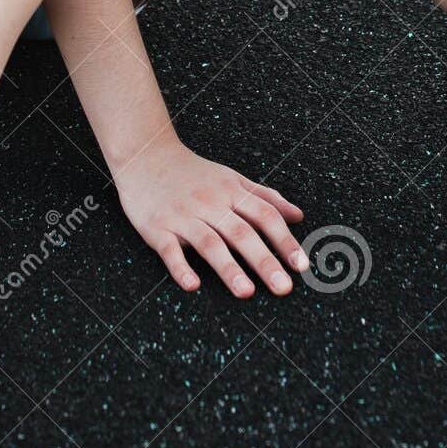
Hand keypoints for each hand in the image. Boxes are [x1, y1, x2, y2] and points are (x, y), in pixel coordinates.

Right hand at [113, 133, 309, 297]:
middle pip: (241, 233)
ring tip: (246, 292)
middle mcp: (210, 203)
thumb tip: (298, 216)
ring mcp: (183, 216)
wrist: (145, 155)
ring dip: (228, 268)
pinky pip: (169, 250)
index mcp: (231, 192)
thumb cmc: (193, 172)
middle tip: (284, 287)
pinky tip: (192, 284)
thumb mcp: (232, 178)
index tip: (301, 265)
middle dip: (264, 262)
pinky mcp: (157, 228)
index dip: (284, 240)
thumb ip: (265, 197)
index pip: (265, 216)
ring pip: (209, 243)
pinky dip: (180, 267)